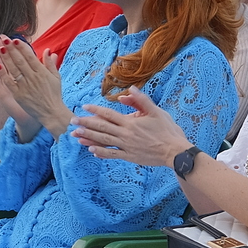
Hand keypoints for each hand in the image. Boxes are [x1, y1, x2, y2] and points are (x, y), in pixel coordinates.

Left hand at [0, 35, 67, 135]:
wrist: (51, 113)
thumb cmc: (54, 94)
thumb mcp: (55, 77)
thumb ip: (50, 63)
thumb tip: (48, 49)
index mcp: (42, 72)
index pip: (30, 56)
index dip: (22, 47)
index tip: (14, 39)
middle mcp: (33, 78)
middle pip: (20, 60)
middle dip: (11, 48)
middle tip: (2, 38)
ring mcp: (25, 86)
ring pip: (13, 69)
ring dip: (5, 57)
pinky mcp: (18, 95)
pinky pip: (9, 82)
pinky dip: (2, 73)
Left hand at [70, 87, 189, 167]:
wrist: (175, 151)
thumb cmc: (168, 130)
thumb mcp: (156, 111)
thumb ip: (141, 101)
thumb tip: (129, 90)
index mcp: (131, 122)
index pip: (109, 114)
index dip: (95, 110)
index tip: (84, 107)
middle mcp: (126, 134)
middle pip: (102, 128)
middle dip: (86, 124)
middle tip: (72, 121)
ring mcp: (126, 146)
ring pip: (104, 141)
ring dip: (88, 137)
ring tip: (75, 135)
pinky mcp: (129, 156)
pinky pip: (112, 154)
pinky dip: (101, 152)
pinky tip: (91, 150)